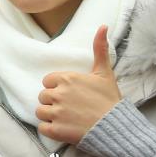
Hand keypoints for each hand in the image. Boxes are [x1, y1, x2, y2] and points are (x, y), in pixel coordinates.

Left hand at [36, 24, 122, 144]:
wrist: (115, 126)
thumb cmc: (109, 99)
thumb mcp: (104, 73)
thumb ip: (100, 49)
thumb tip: (103, 26)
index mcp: (67, 78)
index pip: (48, 81)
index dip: (57, 88)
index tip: (69, 94)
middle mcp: (59, 94)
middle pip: (43, 96)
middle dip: (53, 102)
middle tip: (69, 108)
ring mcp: (56, 112)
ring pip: (40, 112)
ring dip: (49, 116)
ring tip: (66, 118)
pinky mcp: (55, 130)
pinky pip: (42, 128)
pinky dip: (49, 129)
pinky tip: (63, 128)